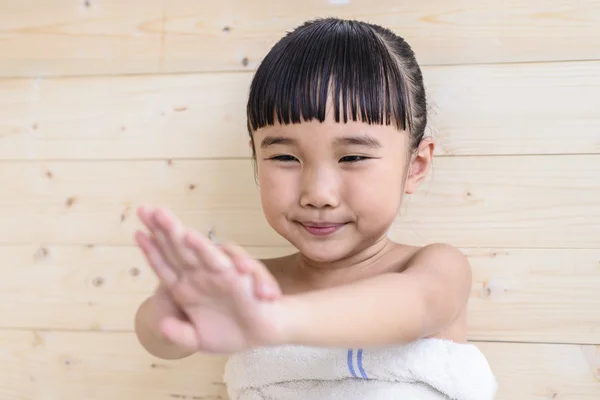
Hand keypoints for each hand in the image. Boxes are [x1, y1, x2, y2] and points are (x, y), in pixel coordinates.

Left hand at [134, 206, 284, 352]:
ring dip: (175, 231)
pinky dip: (204, 249)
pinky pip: (218, 260)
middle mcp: (198, 276)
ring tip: (159, 214)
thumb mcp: (199, 339)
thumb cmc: (231, 332)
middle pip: (174, 248)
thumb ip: (180, 334)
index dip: (150, 249)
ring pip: (192, 247)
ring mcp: (215, 272)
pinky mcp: (234, 275)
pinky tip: (190, 238)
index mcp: (185, 288)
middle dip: (159, 228)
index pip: (163, 265)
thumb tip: (162, 325)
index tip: (137, 233)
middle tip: (143, 209)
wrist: (261, 336)